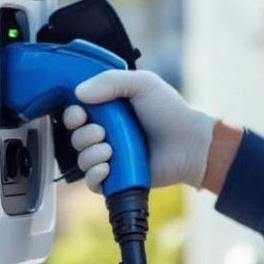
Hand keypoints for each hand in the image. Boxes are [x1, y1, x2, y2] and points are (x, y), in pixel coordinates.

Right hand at [61, 70, 215, 192]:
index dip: (73, 114)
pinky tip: (108, 167)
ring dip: (90, 154)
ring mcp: (110, 156)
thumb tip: (79, 92)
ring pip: (81, 159)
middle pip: (75, 137)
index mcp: (108, 110)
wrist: (190, 144)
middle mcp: (106, 133)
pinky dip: (95, 175)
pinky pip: (92, 182)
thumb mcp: (143, 84)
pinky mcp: (116, 178)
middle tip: (101, 132)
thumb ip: (110, 81)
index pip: (76, 113)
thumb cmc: (170, 111)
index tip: (80, 114)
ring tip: (110, 150)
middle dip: (82, 135)